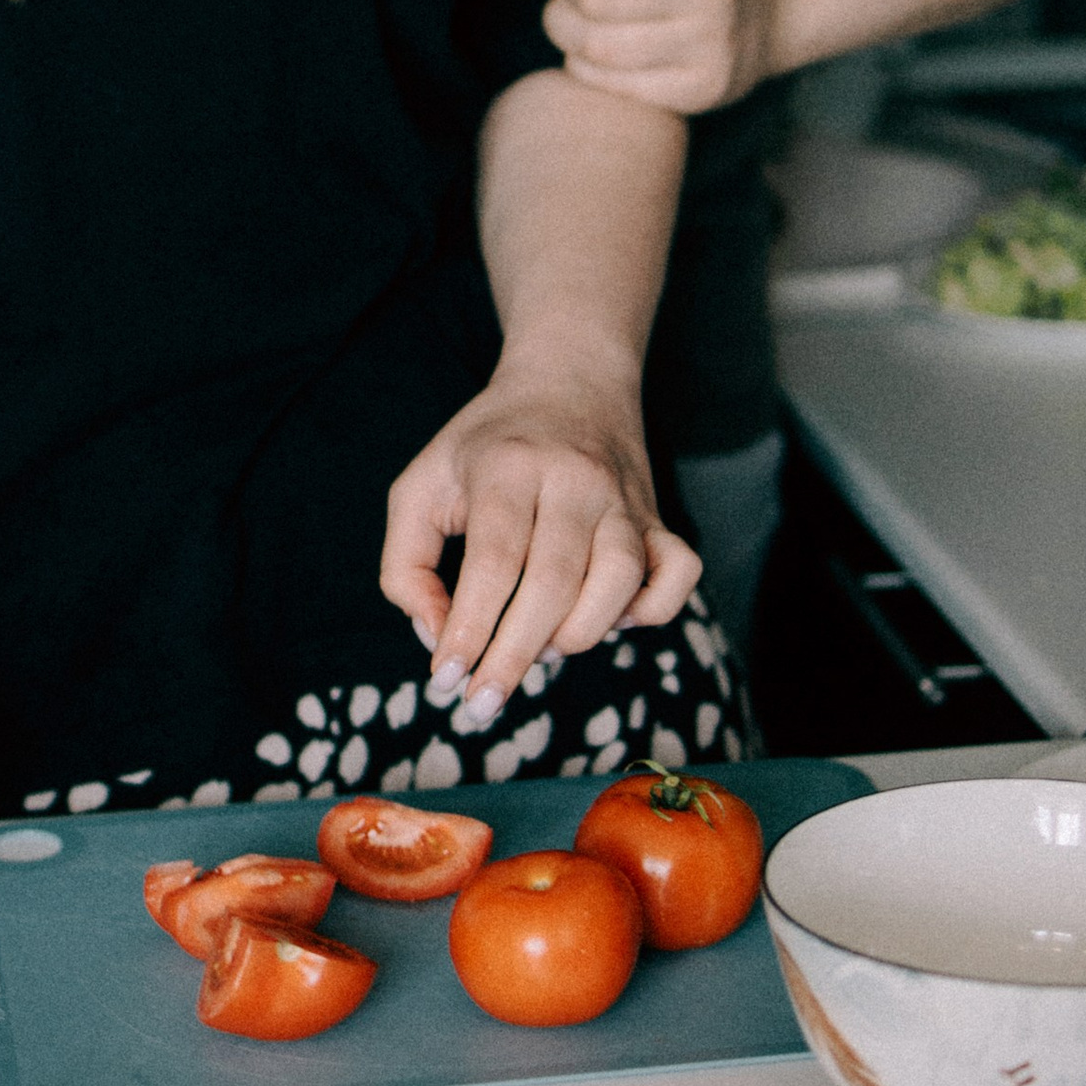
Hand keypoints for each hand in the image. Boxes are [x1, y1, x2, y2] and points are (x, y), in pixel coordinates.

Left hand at [379, 367, 700, 729]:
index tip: (445, 680)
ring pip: (619, 582)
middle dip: (513, 657)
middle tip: (481, 703)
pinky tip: (609, 622)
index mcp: (508, 466)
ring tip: (538, 652)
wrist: (569, 382)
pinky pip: (678, 575)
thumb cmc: (482, 449)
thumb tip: (436, 637)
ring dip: (576, 636)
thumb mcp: (420, 486)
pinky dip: (650, 612)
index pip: (494, 560)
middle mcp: (573, 480)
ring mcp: (624, 499)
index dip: (469, 628)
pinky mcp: (658, 518)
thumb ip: (407, 566)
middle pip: (552, 583)